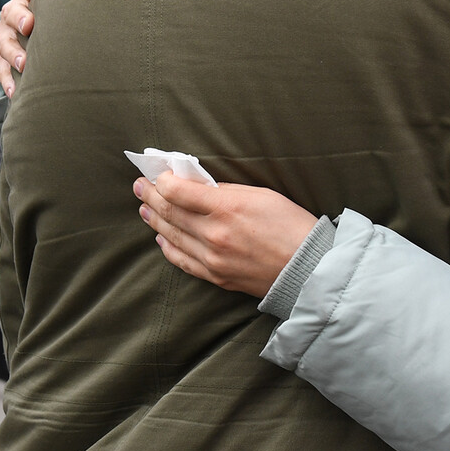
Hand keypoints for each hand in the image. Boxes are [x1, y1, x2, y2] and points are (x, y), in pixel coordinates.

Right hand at [0, 0, 43, 96]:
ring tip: (25, 64)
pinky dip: (8, 82)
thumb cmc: (42, 9)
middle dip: (20, 19)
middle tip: (31, 25)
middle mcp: (11, 17)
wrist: (23, 32)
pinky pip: (2, 71)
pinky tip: (14, 92)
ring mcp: (5, 39)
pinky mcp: (3, 60)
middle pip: (12, 16)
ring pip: (5, 46)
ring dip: (15, 55)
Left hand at [135, 173, 318, 297]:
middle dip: (151, 196)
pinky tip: (161, 237)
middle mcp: (214, 234)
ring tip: (145, 207)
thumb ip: (227, 191)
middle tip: (140, 186)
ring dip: (154, 220)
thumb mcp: (263, 195)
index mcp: (227, 208)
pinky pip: (182, 261)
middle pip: (170, 212)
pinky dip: (167, 247)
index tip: (158, 174)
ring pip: (171, 236)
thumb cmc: (292, 226)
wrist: (309, 268)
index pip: (179, 192)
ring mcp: (212, 258)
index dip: (163, 181)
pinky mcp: (215, 276)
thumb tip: (199, 187)